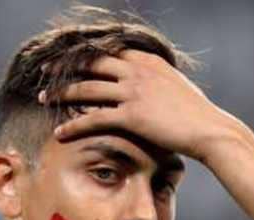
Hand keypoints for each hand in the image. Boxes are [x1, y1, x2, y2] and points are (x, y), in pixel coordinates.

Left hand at [40, 50, 244, 162]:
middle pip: (91, 63)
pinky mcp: (132, 115)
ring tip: (44, 99)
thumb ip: (157, 81)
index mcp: (147, 60)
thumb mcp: (176, 87)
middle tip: (45, 74)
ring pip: (87, 88)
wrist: (210, 130)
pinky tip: (60, 133)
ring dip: (61, 93)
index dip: (84, 54)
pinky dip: (74, 126)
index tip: (67, 60)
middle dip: (64, 67)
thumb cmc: (196, 114)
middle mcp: (137, 71)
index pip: (107, 50)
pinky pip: (94, 118)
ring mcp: (133, 91)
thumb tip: (149, 86)